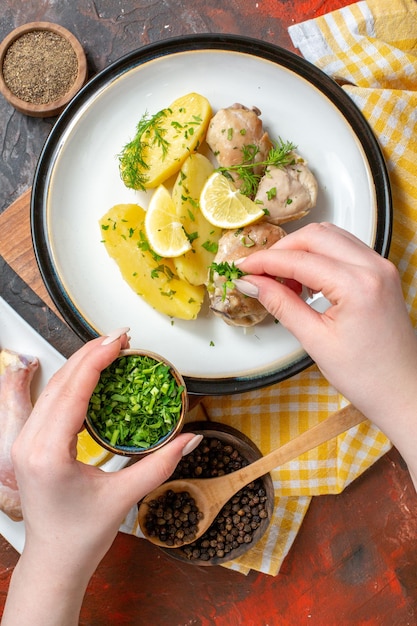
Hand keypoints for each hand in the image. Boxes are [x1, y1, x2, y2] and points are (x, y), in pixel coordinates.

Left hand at [3, 330, 200, 624]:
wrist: (54, 560)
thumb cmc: (82, 535)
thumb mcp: (124, 497)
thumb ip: (160, 464)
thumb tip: (193, 438)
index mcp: (48, 453)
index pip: (73, 391)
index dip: (96, 360)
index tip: (119, 340)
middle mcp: (29, 442)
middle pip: (60, 382)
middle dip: (90, 354)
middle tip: (121, 338)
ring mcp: (24, 442)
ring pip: (51, 388)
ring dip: (80, 365)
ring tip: (110, 349)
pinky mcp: (28, 443)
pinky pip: (49, 402)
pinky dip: (72, 383)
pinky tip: (91, 374)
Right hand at [236, 223, 416, 480]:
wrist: (403, 391)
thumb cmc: (366, 376)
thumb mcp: (315, 341)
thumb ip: (282, 305)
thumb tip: (252, 283)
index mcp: (357, 285)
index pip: (299, 259)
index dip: (265, 261)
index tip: (241, 267)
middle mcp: (373, 267)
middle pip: (315, 236)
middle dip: (281, 249)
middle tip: (257, 272)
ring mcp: (381, 267)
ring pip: (331, 236)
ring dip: (300, 250)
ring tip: (279, 278)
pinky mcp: (382, 273)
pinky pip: (345, 249)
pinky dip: (319, 256)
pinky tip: (304, 280)